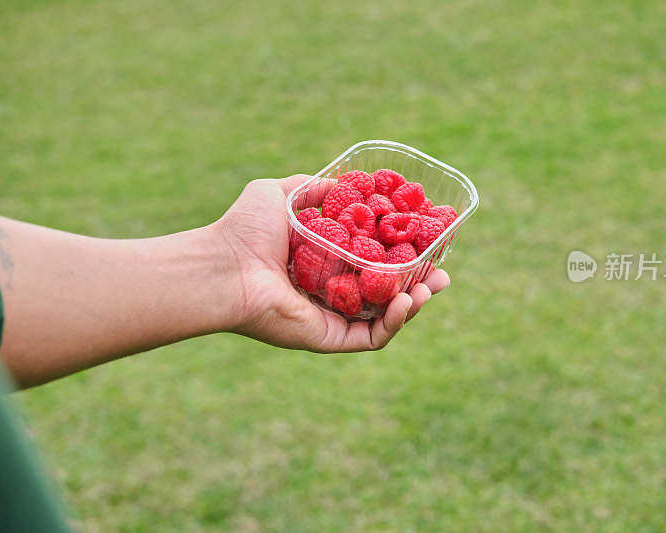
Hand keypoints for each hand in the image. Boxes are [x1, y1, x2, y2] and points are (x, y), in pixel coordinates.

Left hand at [213, 175, 449, 351]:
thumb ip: (312, 187)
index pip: (371, 262)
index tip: (424, 242)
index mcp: (322, 264)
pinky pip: (372, 337)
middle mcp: (329, 293)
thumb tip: (344, 181)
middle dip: (418, 284)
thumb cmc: (244, 229)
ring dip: (415, 303)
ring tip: (434, 285)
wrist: (224, 266)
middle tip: (441, 273)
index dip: (400, 254)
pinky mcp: (329, 338)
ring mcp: (330, 319)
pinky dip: (395, 322)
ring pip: (384, 317)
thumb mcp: (280, 194)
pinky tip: (409, 300)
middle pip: (385, 293)